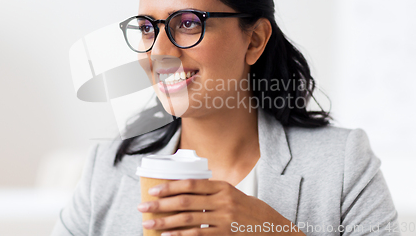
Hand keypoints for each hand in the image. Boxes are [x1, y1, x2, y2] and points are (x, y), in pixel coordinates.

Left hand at [137, 179, 304, 234]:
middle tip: (143, 206)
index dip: (169, 186)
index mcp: (222, 186)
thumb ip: (211, 191)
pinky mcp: (224, 234)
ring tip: (149, 223)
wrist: (272, 227)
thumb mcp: (232, 193)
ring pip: (188, 219)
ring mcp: (223, 219)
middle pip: (185, 201)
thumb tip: (184, 191)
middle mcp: (222, 201)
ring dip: (165, 221)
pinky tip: (167, 235)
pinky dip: (180, 235)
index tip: (153, 189)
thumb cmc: (249, 209)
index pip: (190, 184)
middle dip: (161, 204)